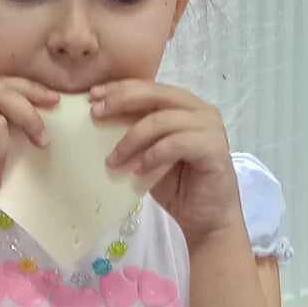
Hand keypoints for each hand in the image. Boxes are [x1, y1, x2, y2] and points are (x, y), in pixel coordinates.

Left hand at [91, 80, 241, 250]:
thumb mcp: (147, 155)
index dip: (120, 88)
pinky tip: (138, 170)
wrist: (206, 219)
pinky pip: (177, 143)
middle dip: (122, 101)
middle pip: (156, 94)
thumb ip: (134, 135)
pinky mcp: (215, 149)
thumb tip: (98, 119)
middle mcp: (200, 110)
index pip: (149, 87)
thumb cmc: (177, 186)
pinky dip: (153, 155)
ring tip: (113, 160)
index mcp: (184, 105)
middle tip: (96, 114)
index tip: (92, 95)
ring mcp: (210, 128)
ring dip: (132, 138)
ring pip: (163, 119)